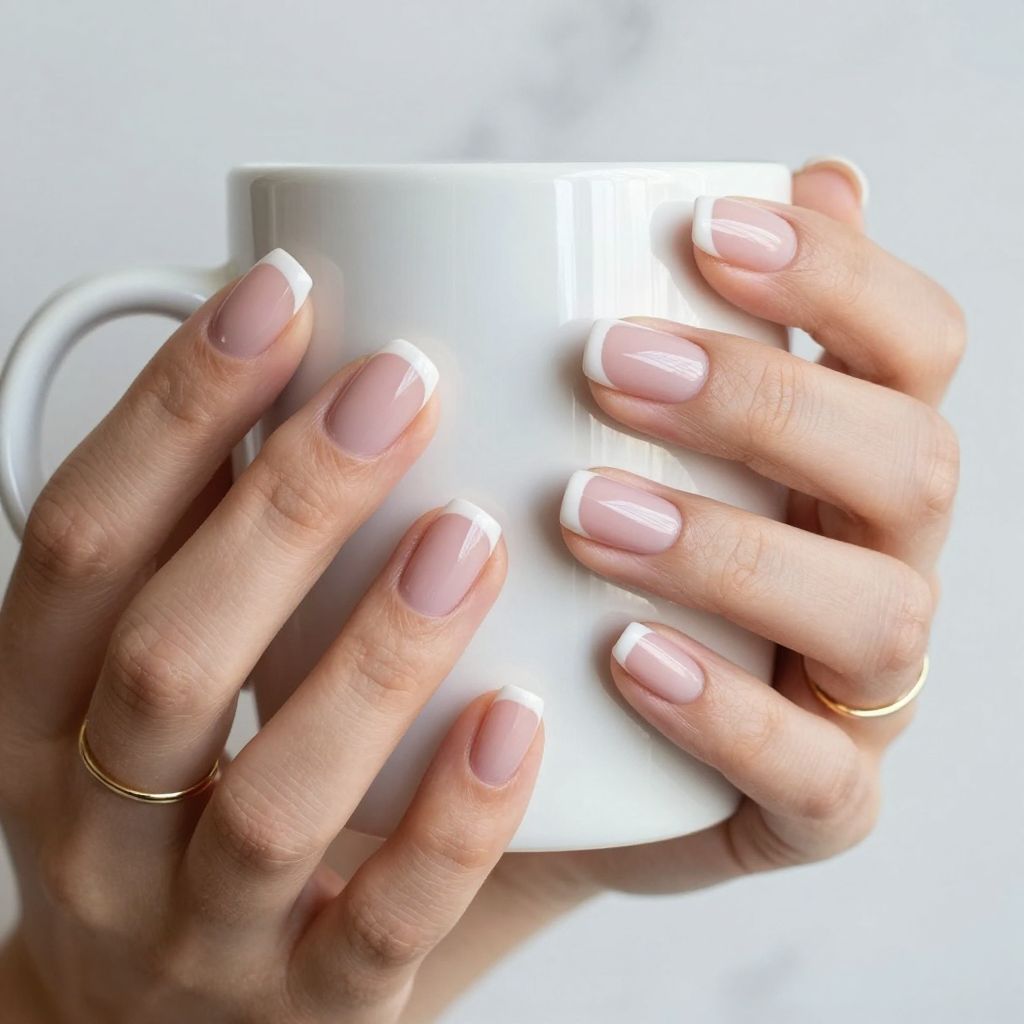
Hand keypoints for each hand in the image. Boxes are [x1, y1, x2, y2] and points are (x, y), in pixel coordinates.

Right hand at [0, 254, 542, 1022]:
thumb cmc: (193, 800)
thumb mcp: (173, 679)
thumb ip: (244, 555)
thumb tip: (362, 371)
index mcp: (46, 709)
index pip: (82, 539)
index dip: (170, 408)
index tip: (279, 290)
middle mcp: (94, 818)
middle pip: (163, 655)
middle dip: (281, 505)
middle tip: (402, 383)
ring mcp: (197, 929)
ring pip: (270, 796)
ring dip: (372, 657)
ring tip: (470, 537)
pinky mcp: (311, 1008)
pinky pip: (383, 923)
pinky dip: (451, 822)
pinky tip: (521, 717)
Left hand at [460, 160, 961, 934]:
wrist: (556, 740)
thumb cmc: (582, 562)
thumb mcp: (606, 436)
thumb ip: (679, 317)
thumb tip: (801, 177)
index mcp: (852, 458)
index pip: (914, 341)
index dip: (836, 275)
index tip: (700, 228)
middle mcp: (880, 560)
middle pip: (909, 461)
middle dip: (765, 404)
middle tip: (605, 367)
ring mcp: (863, 691)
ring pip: (879, 616)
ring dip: (732, 551)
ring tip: (586, 513)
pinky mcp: (818, 803)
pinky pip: (820, 777)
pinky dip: (728, 716)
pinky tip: (625, 657)